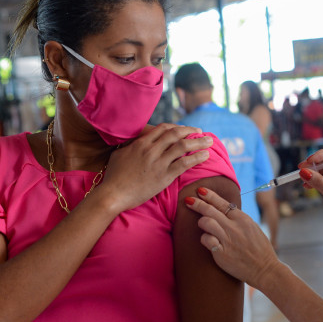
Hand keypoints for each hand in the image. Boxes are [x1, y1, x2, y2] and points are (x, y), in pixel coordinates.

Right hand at [98, 123, 212, 211]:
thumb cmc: (113, 176)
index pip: (163, 129)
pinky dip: (197, 158)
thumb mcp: (119, 154)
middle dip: (191, 131)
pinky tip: (205, 156)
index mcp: (141, 143)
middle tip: (201, 132)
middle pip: (176, 134)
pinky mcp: (164, 176)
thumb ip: (130, 146)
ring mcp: (158, 163)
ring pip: (183, 147)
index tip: (185, 129)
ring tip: (210, 141)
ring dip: (199, 142)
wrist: (113, 194)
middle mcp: (151, 150)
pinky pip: (184, 164)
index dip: (177, 127)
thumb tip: (134, 142)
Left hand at [184, 187, 280, 288]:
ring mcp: (227, 240)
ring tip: (202, 224)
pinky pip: (206, 240)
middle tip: (188, 200)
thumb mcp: (252, 227)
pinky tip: (208, 241)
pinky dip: (204, 239)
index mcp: (242, 219)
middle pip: (210, 210)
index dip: (209, 195)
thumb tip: (224, 210)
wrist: (265, 269)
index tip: (200, 190)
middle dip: (197, 203)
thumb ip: (238, 219)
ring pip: (206, 222)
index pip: (222, 202)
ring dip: (201, 222)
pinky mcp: (222, 253)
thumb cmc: (259, 249)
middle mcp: (234, 227)